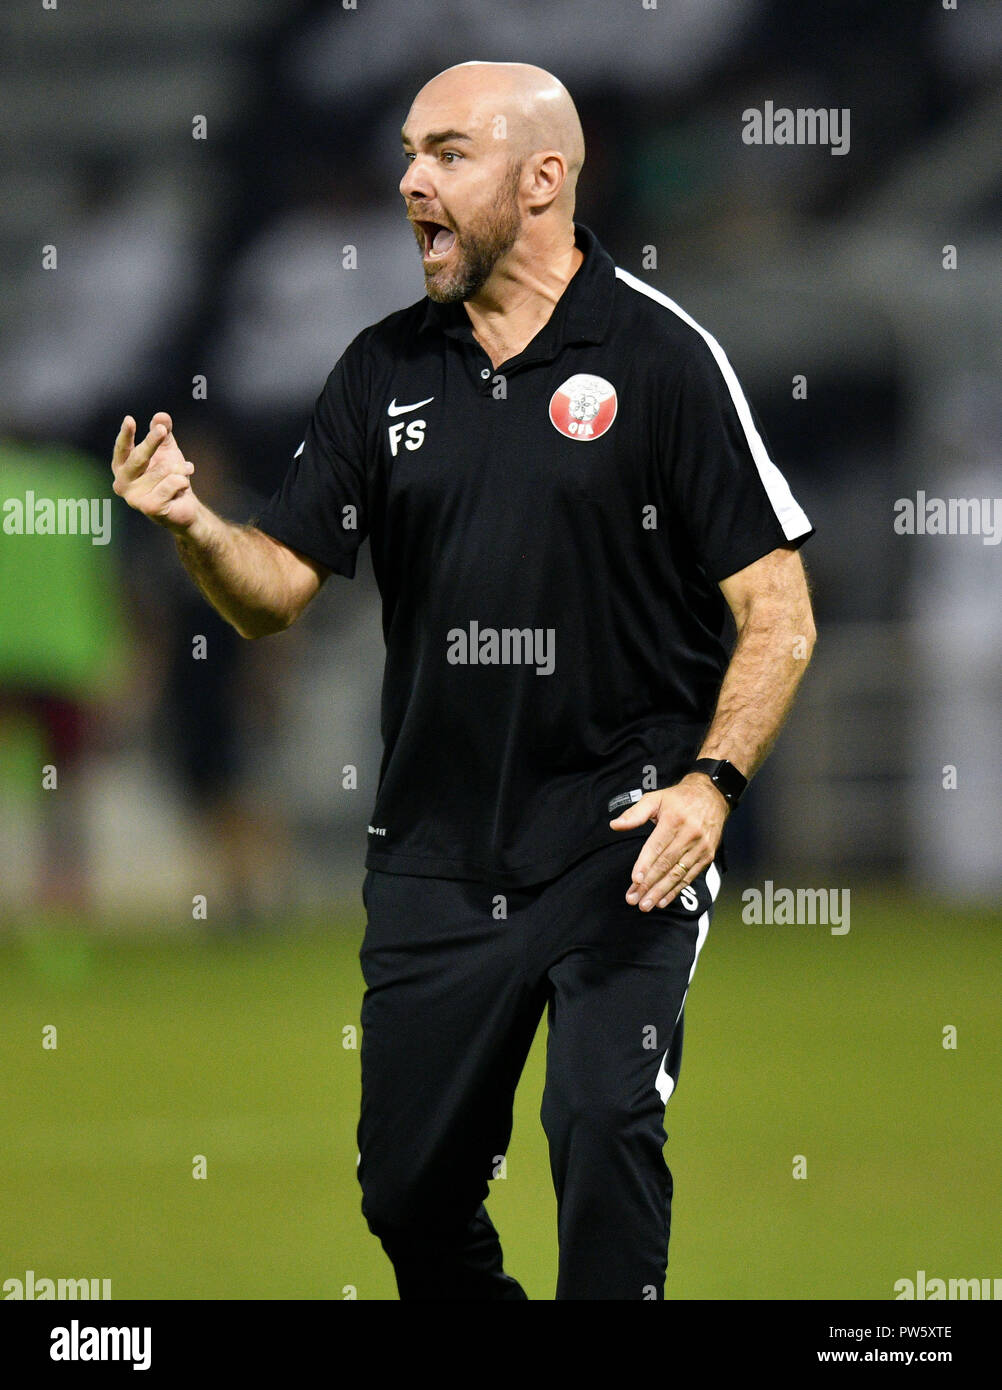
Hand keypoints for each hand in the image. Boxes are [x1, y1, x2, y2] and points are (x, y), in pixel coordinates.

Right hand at [111, 412, 198, 533]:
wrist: (184, 506)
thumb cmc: (170, 476)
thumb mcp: (167, 450)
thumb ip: (163, 432)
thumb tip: (161, 416)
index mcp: (122, 467)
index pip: (122, 448)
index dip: (125, 434)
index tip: (129, 420)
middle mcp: (122, 483)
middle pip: (138, 457)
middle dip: (152, 441)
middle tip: (162, 430)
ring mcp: (133, 497)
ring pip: (162, 470)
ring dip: (179, 468)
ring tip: (184, 472)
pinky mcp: (149, 507)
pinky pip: (171, 483)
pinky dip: (182, 481)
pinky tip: (183, 487)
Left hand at [609, 774, 728, 911]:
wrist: (713, 796)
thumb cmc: (679, 799)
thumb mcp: (655, 798)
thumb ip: (634, 813)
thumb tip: (615, 825)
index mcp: (674, 820)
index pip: (656, 846)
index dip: (645, 864)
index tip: (634, 880)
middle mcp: (689, 834)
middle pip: (666, 864)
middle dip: (649, 884)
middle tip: (634, 899)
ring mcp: (700, 847)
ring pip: (677, 874)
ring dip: (660, 892)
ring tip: (646, 905)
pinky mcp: (707, 856)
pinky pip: (690, 876)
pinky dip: (676, 890)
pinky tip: (663, 900)